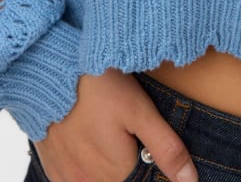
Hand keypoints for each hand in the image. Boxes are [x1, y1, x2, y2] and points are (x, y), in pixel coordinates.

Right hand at [32, 68, 198, 181]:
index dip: (147, 161)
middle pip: (119, 180)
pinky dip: (84, 169)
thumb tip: (190, 181)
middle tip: (124, 131)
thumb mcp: (140, 111)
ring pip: (97, 180)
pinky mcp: (52, 167)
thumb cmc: (98, 87)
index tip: (141, 140)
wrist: (50, 70)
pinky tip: (88, 144)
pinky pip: (73, 179)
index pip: (141, 179)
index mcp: (116, 174)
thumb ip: (166, 148)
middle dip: (127, 163)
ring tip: (106, 133)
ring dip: (106, 167)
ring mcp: (67, 177)